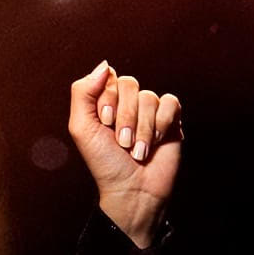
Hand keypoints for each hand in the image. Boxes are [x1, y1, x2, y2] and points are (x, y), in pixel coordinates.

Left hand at [68, 61, 182, 246]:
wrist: (131, 189)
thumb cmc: (104, 162)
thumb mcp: (82, 127)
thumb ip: (83, 92)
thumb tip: (105, 65)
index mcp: (105, 100)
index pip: (109, 78)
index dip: (108, 101)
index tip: (105, 124)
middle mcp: (128, 102)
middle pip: (130, 84)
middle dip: (124, 116)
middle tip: (121, 141)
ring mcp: (150, 110)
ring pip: (149, 97)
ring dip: (141, 128)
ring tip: (136, 149)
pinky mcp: (171, 120)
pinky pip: (170, 103)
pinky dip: (161, 125)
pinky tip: (155, 143)